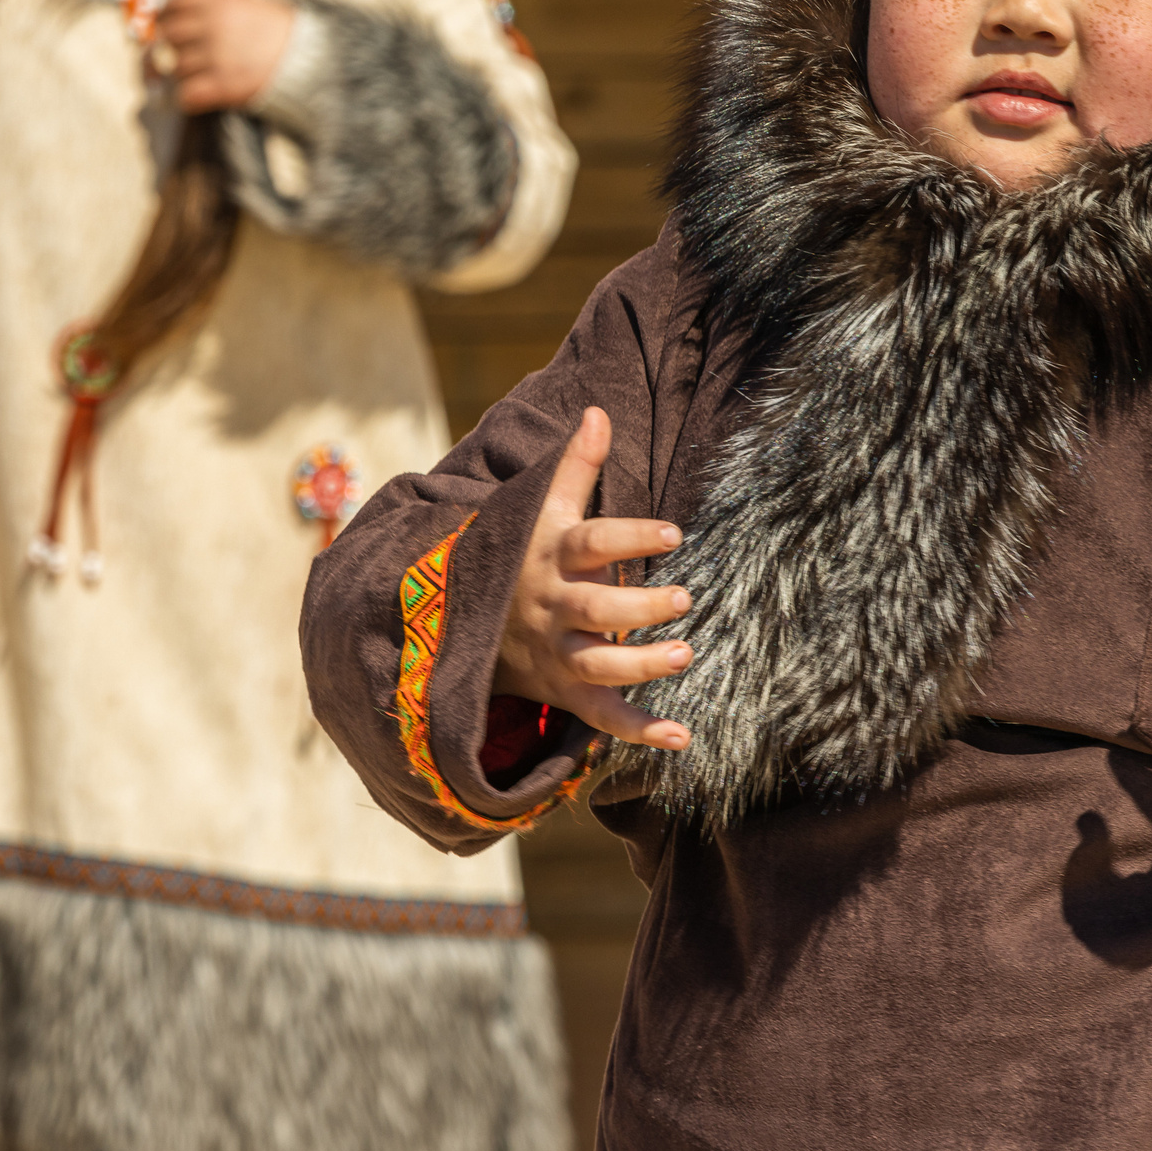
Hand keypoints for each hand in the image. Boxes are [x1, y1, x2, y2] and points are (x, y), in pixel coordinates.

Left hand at [156, 0, 295, 111]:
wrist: (315, 62)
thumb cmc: (287, 34)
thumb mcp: (255, 4)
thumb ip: (220, 2)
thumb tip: (185, 5)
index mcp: (220, 3)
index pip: (175, 4)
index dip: (167, 16)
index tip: (167, 24)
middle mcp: (213, 27)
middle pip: (170, 36)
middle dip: (175, 47)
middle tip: (184, 55)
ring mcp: (216, 57)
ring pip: (177, 68)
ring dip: (186, 74)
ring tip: (204, 77)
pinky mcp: (222, 86)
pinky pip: (186, 94)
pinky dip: (188, 98)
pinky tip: (199, 97)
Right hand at [493, 407, 694, 750]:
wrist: (467, 622)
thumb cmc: (524, 556)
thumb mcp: (542, 511)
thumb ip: (575, 467)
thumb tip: (598, 412)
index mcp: (553, 558)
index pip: (593, 544)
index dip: (631, 537)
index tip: (674, 531)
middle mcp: (555, 608)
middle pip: (595, 610)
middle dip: (638, 607)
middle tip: (684, 598)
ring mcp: (558, 653)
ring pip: (598, 665)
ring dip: (640, 667)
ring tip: (684, 657)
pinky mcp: (566, 691)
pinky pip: (601, 717)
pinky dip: (639, 731)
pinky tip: (680, 737)